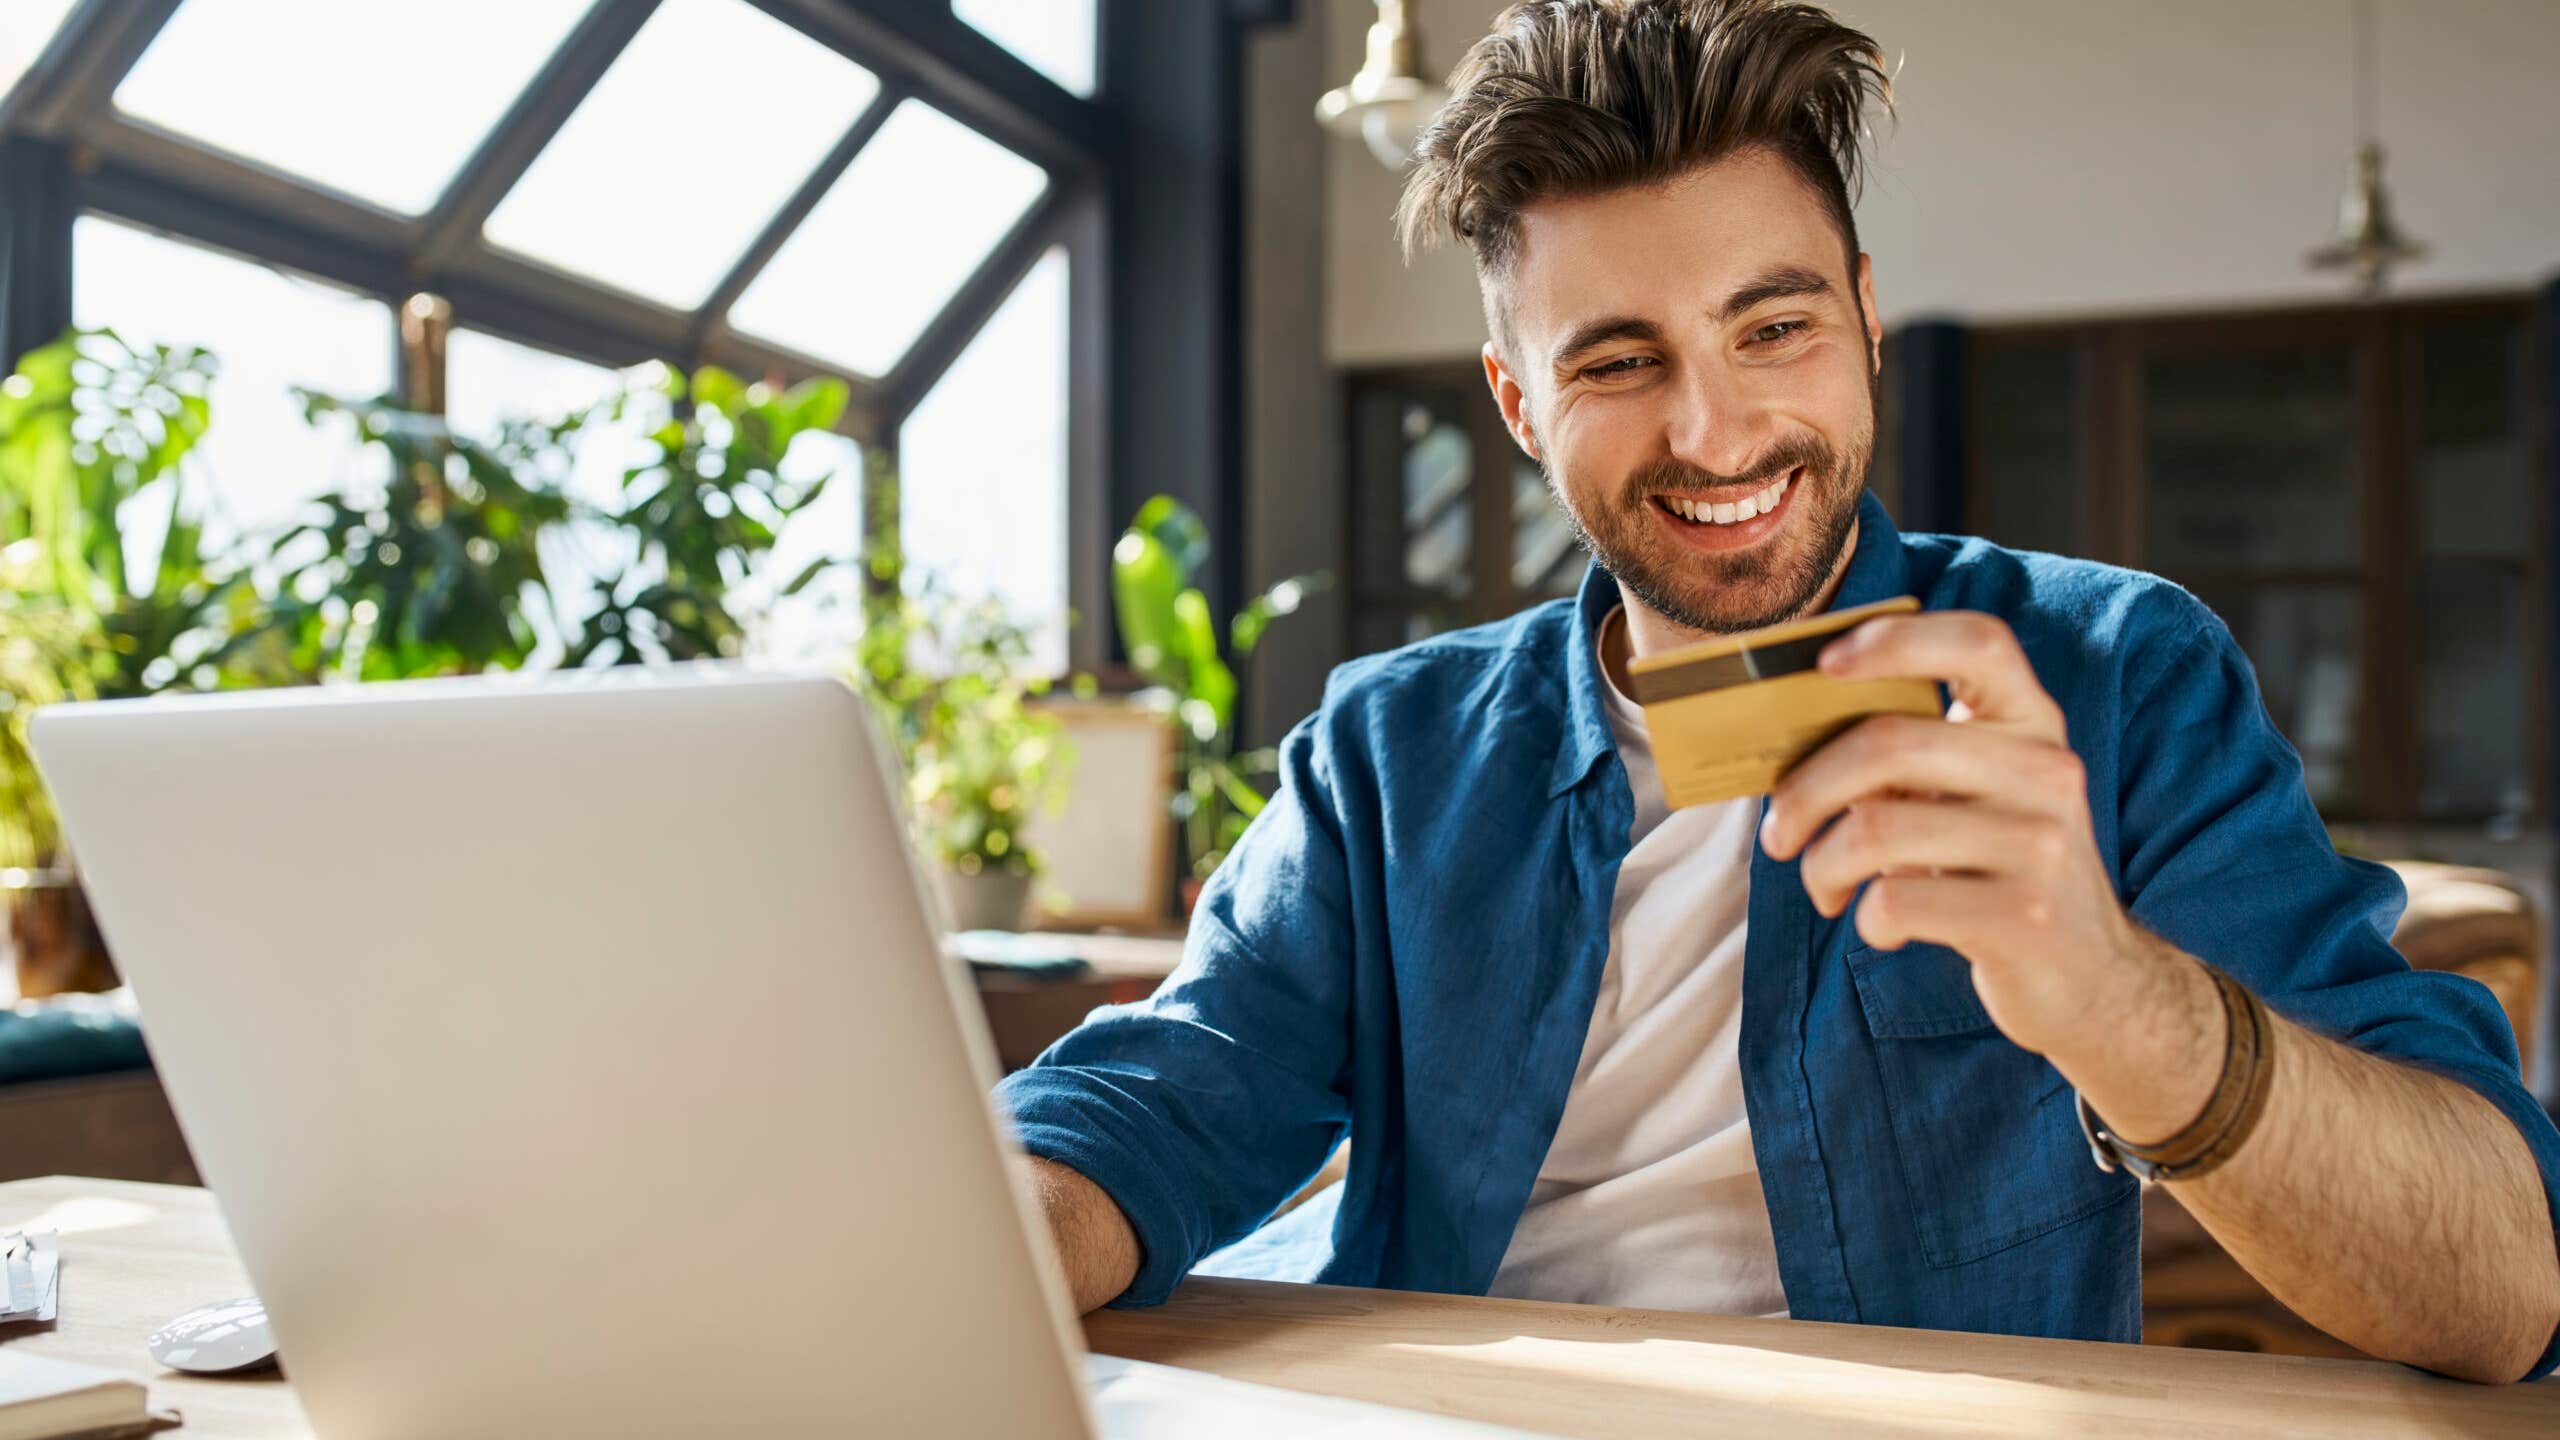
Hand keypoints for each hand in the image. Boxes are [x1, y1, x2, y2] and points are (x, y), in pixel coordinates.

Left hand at [1756, 611, 2160, 1060]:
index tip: (1824, 665)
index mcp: (2033, 724)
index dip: (1896, 639)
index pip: (1979, 642)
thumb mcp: (1976, 799)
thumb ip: (1914, 756)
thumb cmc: (1998, 873)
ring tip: (1825, 888)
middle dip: (1805, 791)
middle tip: (1779, 833)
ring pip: (1875, 829)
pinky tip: (1880, 927)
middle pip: (1889, 742)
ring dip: (1821, 866)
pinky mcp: (2024, 916)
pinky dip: (1864, 919)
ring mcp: (2041, 843)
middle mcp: (2047, 771)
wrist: (2093, 979)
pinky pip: (1894, 901)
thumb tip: (1796, 735)